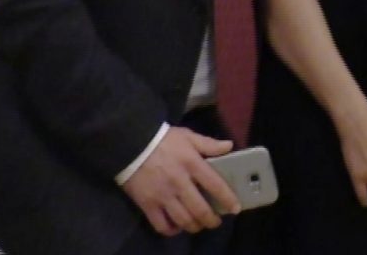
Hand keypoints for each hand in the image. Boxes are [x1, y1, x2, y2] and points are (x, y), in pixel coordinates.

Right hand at [122, 127, 237, 235]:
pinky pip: (161, 224)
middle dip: (211, 220)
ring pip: (183, 220)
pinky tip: (177, 227)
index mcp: (192, 164)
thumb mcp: (188, 136)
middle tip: (215, 222)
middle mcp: (179, 183)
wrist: (131, 143)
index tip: (235, 208)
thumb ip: (209, 144)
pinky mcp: (147, 204)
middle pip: (200, 209)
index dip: (227, 199)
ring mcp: (163, 196)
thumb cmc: (163, 139)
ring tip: (199, 225)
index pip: (215, 185)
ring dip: (194, 226)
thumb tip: (229, 146)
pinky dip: (171, 230)